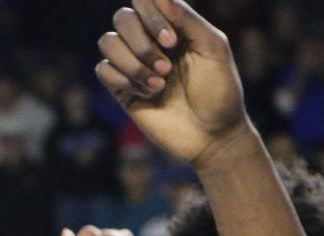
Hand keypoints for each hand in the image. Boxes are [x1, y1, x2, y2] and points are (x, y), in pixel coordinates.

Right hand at [95, 0, 249, 168]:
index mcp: (172, 26)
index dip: (152, 16)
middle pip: (122, 18)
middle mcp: (150, 41)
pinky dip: (123, 80)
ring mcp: (134, 65)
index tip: (172, 42)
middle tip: (167, 67)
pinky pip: (103, 70)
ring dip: (133, 64)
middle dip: (142, 43)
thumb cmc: (220, 91)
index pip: (144, 1)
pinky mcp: (122, 90)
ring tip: (160, 84)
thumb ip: (187, 19)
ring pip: (108, 43)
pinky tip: (148, 95)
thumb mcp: (213, 48)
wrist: (213, 136)